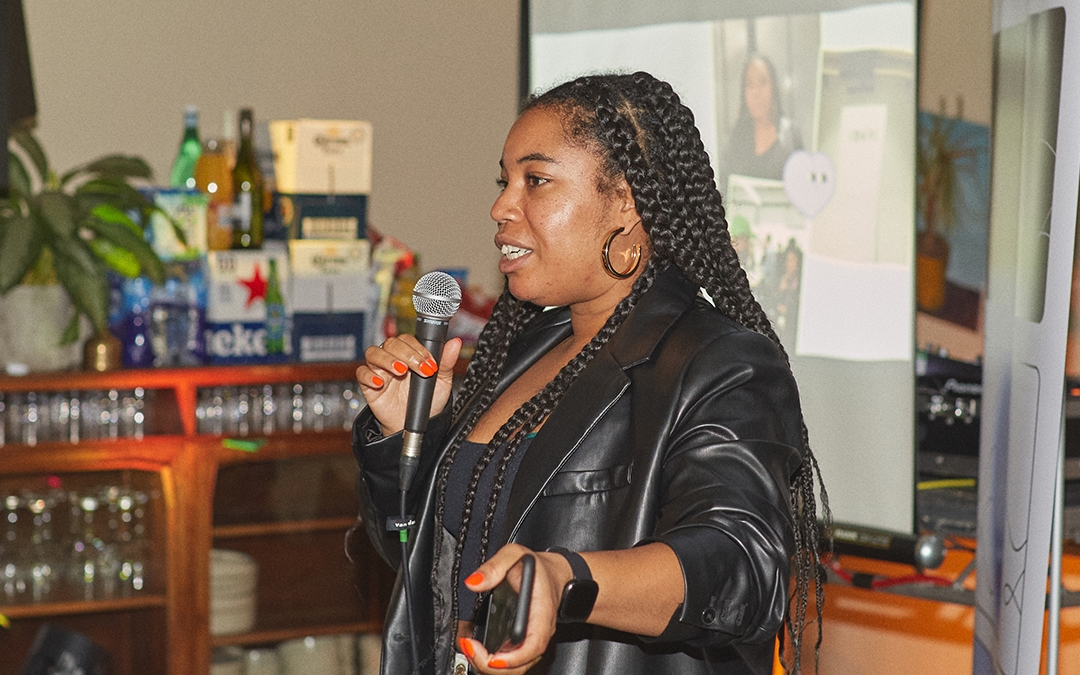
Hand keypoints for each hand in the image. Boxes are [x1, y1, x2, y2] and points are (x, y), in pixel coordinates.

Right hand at [355, 335, 461, 434]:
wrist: (418, 426)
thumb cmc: (428, 402)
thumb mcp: (442, 382)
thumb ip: (446, 362)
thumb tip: (455, 343)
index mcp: (409, 354)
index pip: (408, 340)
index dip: (418, 348)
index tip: (430, 363)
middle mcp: (393, 359)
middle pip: (391, 343)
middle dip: (406, 354)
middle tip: (419, 369)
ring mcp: (380, 371)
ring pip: (373, 353)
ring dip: (386, 359)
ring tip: (400, 371)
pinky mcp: (369, 385)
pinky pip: (361, 373)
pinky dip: (368, 375)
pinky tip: (380, 382)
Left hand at [457, 544, 574, 673]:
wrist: (556, 574)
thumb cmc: (539, 568)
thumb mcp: (515, 554)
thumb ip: (495, 566)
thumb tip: (474, 583)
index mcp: (541, 613)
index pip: (533, 646)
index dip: (513, 658)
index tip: (492, 657)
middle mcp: (539, 633)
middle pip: (521, 665)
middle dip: (492, 666)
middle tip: (469, 647)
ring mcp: (532, 641)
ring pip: (515, 667)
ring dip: (490, 666)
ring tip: (469, 649)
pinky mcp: (524, 644)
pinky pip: (511, 661)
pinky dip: (492, 661)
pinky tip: (477, 650)